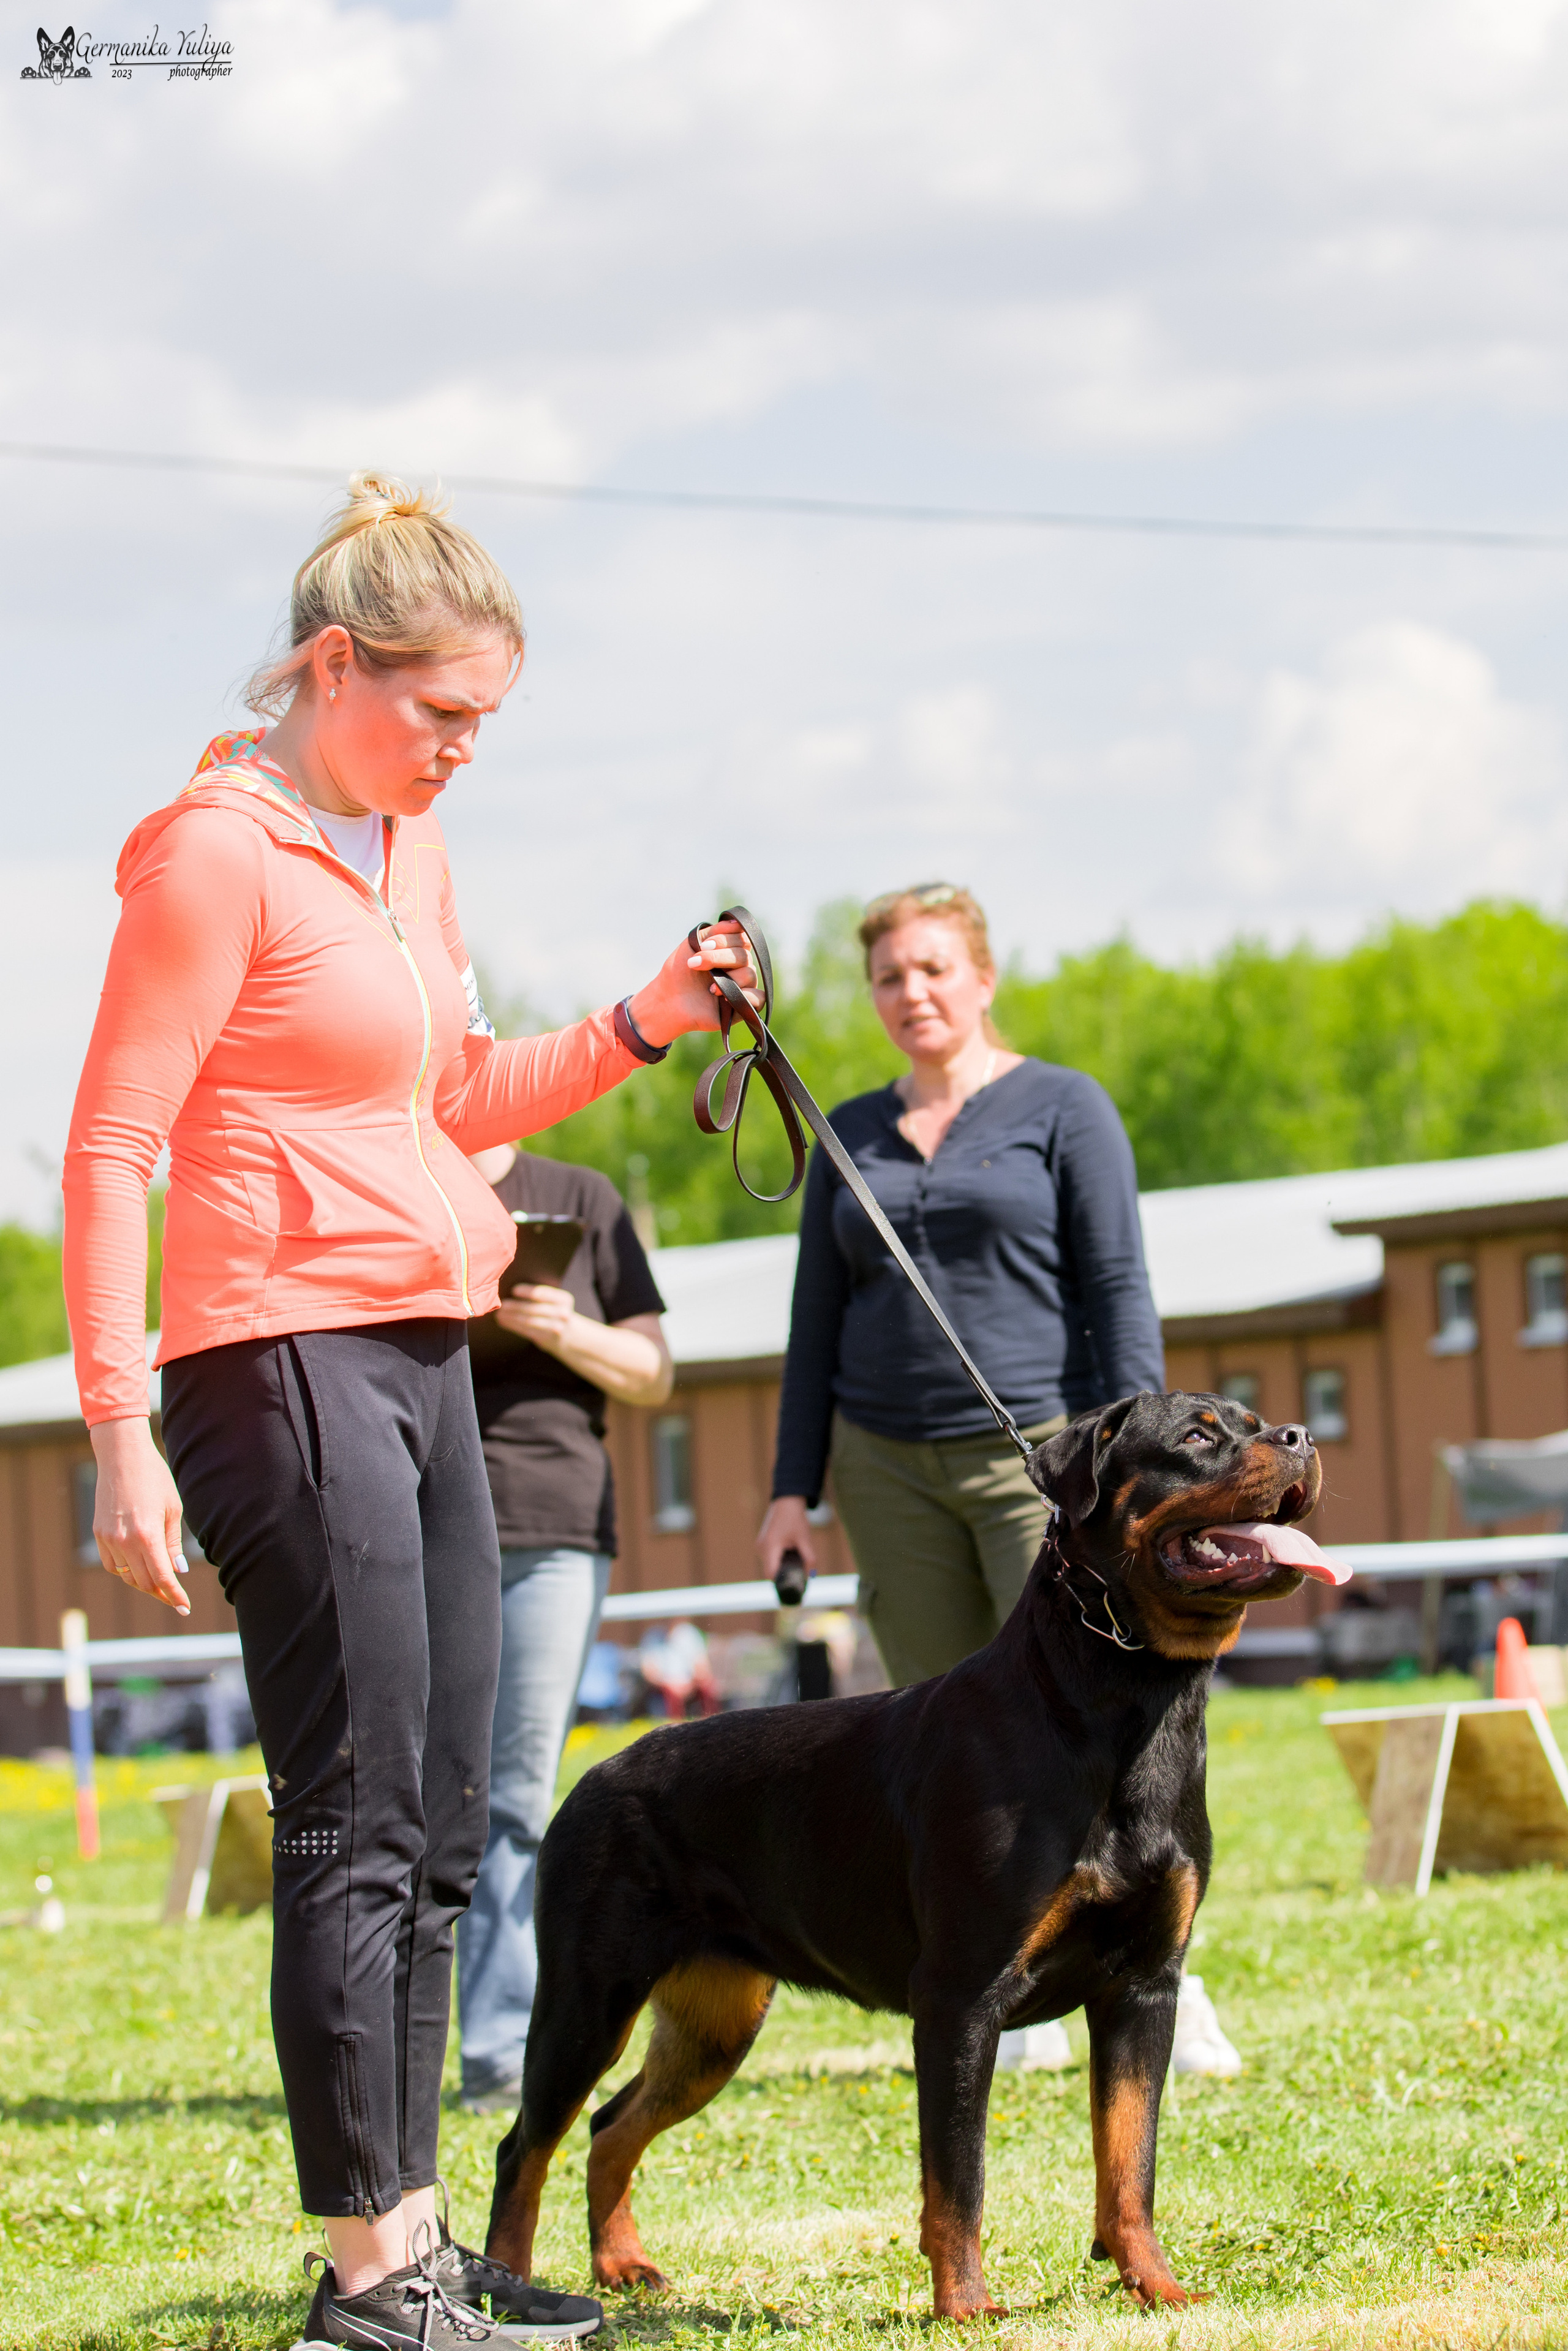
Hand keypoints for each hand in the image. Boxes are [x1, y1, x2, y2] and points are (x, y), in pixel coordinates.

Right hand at [90, 1417, 190, 1615]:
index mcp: (148, 1535)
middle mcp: (125, 1541)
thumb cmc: (154, 1479)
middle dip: (162, 1593)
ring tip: (160, 1585)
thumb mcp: (172, 1509)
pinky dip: (125, 1571)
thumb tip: (177, 1571)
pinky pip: (111, 1564)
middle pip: (144, 1582)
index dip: (175, 1596)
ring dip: (144, 1584)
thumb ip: (173, 1543)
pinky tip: (138, 1568)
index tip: (185, 1607)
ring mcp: (108, 1538)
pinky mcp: (98, 1533)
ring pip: (126, 1576)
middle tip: (176, 1599)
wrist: (122, 1456)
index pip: (163, 1578)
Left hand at [494, 1282, 577, 1351]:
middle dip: (516, 1306)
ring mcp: (557, 1327)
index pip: (544, 1293)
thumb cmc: (553, 1311)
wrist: (568, 1334)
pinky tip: (503, 1322)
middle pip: (534, 1308)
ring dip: (512, 1317)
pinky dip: (513, 1326)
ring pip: (529, 1321)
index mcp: (564, 1299)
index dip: (528, 1292)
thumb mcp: (554, 1301)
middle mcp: (563, 1313)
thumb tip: (511, 1290)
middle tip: (502, 1304)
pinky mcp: (547, 1338)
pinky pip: (527, 1331)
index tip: (514, 1290)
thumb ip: (539, 1295)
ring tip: (499, 1314)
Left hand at [625, 917, 759, 1046]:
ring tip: (709, 988)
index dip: (723, 940)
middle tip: (695, 964)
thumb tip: (738, 923)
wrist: (669, 1002)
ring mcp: (743, 987)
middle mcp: (739, 968)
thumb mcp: (693, 944)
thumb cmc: (678, 973)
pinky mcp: (744, 1007)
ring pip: (750, 974)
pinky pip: (759, 998)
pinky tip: (724, 998)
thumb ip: (715, 931)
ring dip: (728, 979)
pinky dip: (745, 996)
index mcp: (729, 952)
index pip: (741, 938)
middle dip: (718, 958)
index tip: (703, 946)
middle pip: (744, 955)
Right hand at [756, 1496, 816, 1581]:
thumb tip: (812, 1574)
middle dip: (783, 1576)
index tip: (792, 1587)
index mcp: (770, 1547)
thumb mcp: (804, 1538)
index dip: (780, 1583)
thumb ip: (808, 1557)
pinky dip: (777, 1561)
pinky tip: (789, 1559)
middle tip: (798, 1580)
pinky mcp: (762, 1543)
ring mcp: (760, 1545)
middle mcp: (762, 1547)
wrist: (786, 1501)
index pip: (771, 1574)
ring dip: (780, 1568)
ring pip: (769, 1565)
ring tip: (795, 1567)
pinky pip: (769, 1558)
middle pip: (770, 1571)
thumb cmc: (795, 1518)